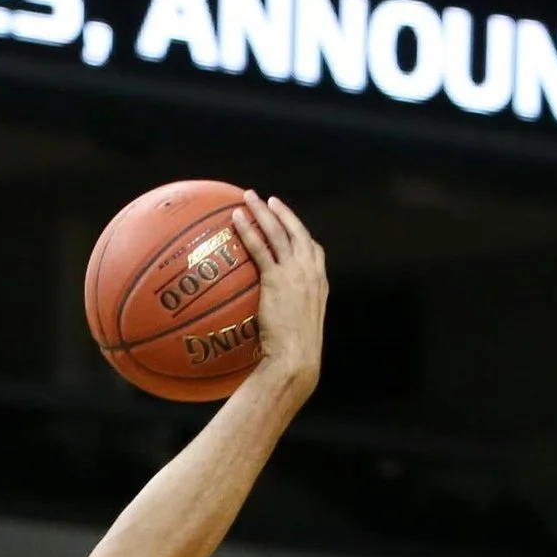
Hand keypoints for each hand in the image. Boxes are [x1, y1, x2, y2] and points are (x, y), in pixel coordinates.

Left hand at [231, 192, 327, 396]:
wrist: (297, 358)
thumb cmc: (295, 353)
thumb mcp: (300, 328)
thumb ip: (291, 313)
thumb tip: (275, 318)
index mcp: (320, 284)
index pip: (315, 251)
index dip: (302, 235)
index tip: (291, 225)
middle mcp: (312, 273)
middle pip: (298, 232)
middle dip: (283, 213)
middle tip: (268, 199)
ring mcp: (296, 274)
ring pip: (279, 233)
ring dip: (263, 212)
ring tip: (249, 197)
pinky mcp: (278, 280)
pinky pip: (261, 249)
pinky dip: (249, 231)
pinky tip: (236, 219)